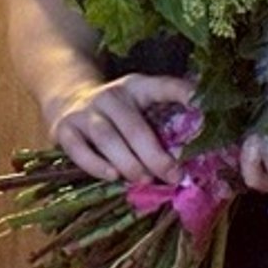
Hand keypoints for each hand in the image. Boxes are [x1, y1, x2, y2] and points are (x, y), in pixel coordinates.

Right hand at [44, 73, 194, 184]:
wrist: (66, 97)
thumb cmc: (115, 112)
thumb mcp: (139, 104)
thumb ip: (161, 123)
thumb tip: (189, 159)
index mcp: (136, 88)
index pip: (162, 86)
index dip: (183, 93)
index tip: (203, 105)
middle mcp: (111, 97)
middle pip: (134, 127)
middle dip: (155, 155)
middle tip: (173, 176)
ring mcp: (85, 112)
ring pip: (108, 139)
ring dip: (129, 163)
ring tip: (144, 180)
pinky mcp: (64, 129)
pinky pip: (80, 150)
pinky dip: (96, 165)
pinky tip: (112, 176)